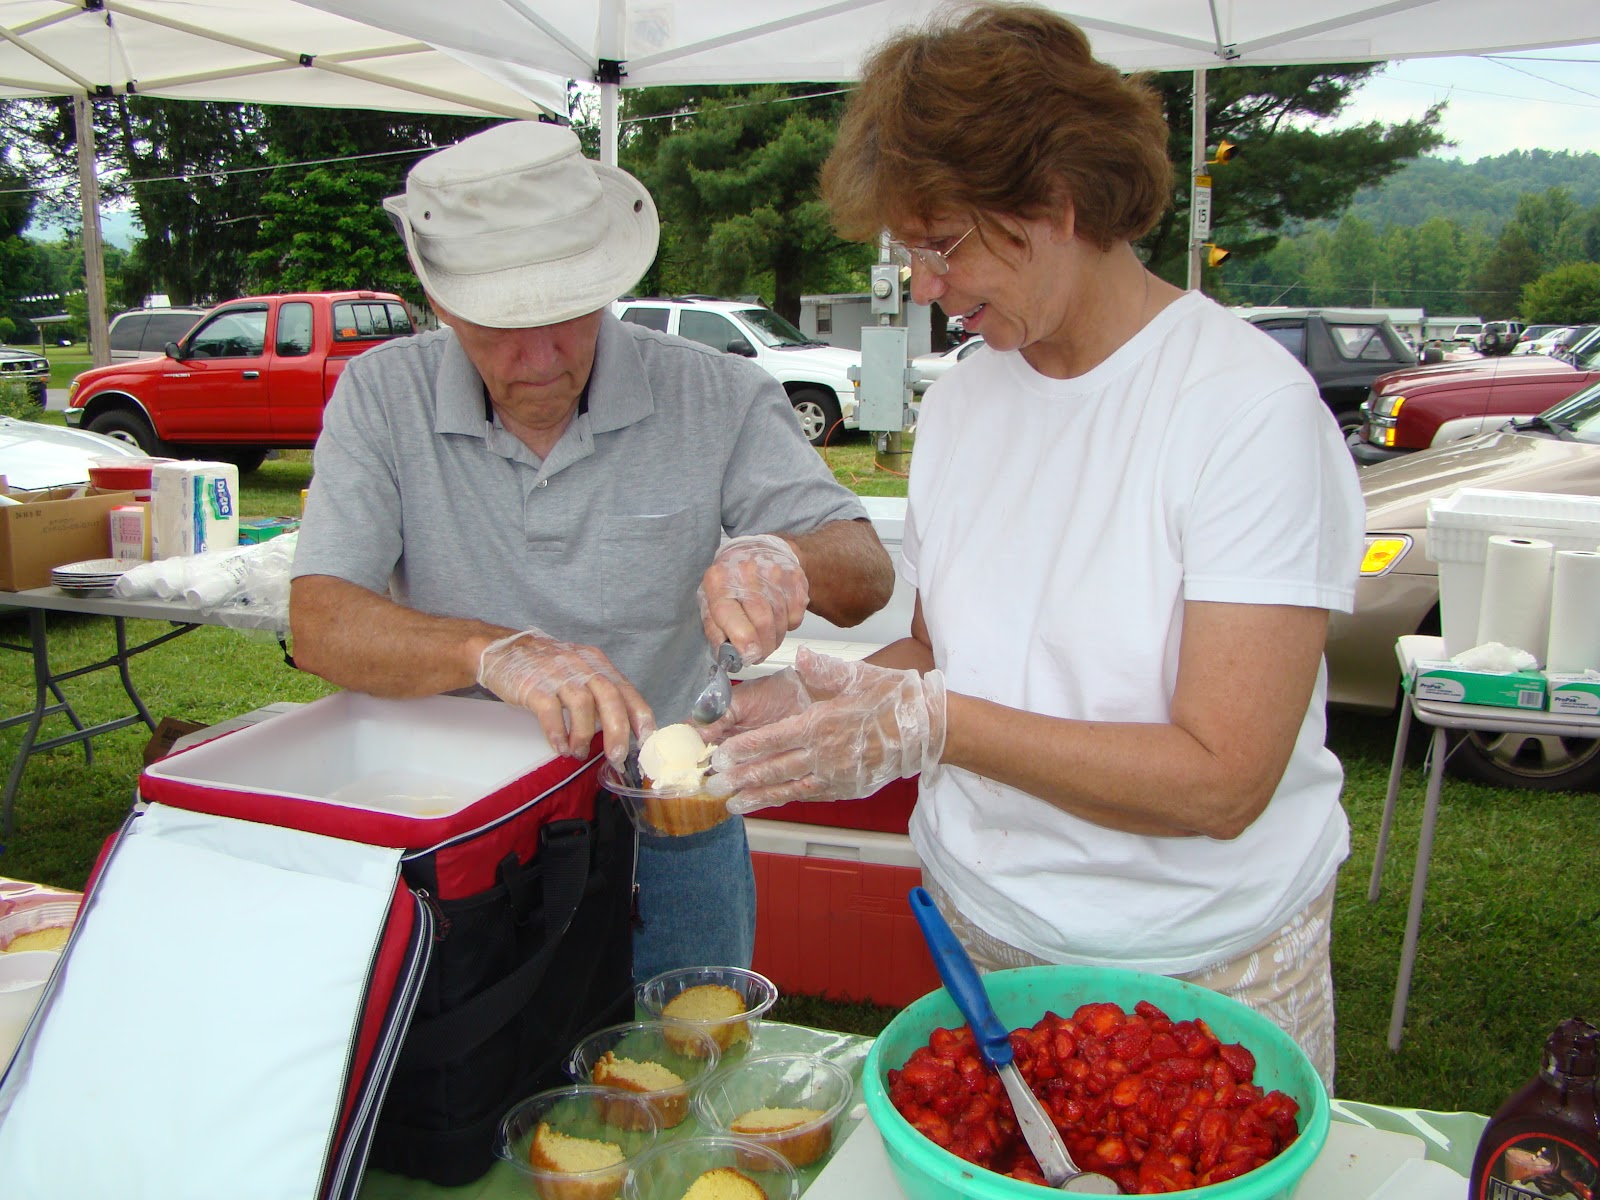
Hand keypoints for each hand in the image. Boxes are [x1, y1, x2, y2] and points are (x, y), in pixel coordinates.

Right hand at [476, 628, 653, 763]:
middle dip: (617, 731)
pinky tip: (560, 746)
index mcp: (597, 664)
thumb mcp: (578, 670)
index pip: (626, 690)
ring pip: (582, 706)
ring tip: (579, 752)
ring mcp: (557, 674)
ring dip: (584, 736)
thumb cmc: (544, 666)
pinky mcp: (533, 685)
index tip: (647, 739)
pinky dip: (558, 733)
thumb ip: (597, 693)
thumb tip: (618, 728)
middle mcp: (581, 666)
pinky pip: (550, 712)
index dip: (640, 715)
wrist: (502, 650)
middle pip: (609, 698)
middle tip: (617, 756)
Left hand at [697, 534, 807, 665]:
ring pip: (781, 620)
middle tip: (760, 654)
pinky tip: (779, 618)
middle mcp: (745, 572)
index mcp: (718, 581)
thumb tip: (726, 656)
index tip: (750, 655)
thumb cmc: (731, 582)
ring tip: (768, 637)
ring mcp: (773, 572)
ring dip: (776, 638)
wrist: (757, 550)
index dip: (743, 640)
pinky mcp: (794, 577)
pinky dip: (789, 625)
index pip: (729, 614)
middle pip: (762, 621)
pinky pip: (796, 615)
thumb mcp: (711, 603)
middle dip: (763, 646)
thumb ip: (715, 631)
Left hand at [708, 647, 945, 813]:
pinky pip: (810, 795)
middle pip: (774, 769)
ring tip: (732, 804)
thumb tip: (802, 655)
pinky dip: (786, 799)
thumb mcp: (860, 675)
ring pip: (789, 788)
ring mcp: (836, 776)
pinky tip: (770, 802)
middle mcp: (825, 754)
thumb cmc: (894, 699)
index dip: (745, 749)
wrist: (928, 730)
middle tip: (712, 785)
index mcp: (822, 725)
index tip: (720, 756)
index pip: (774, 739)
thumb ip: (826, 668)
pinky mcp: (846, 788)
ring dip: (758, 796)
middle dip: (741, 778)